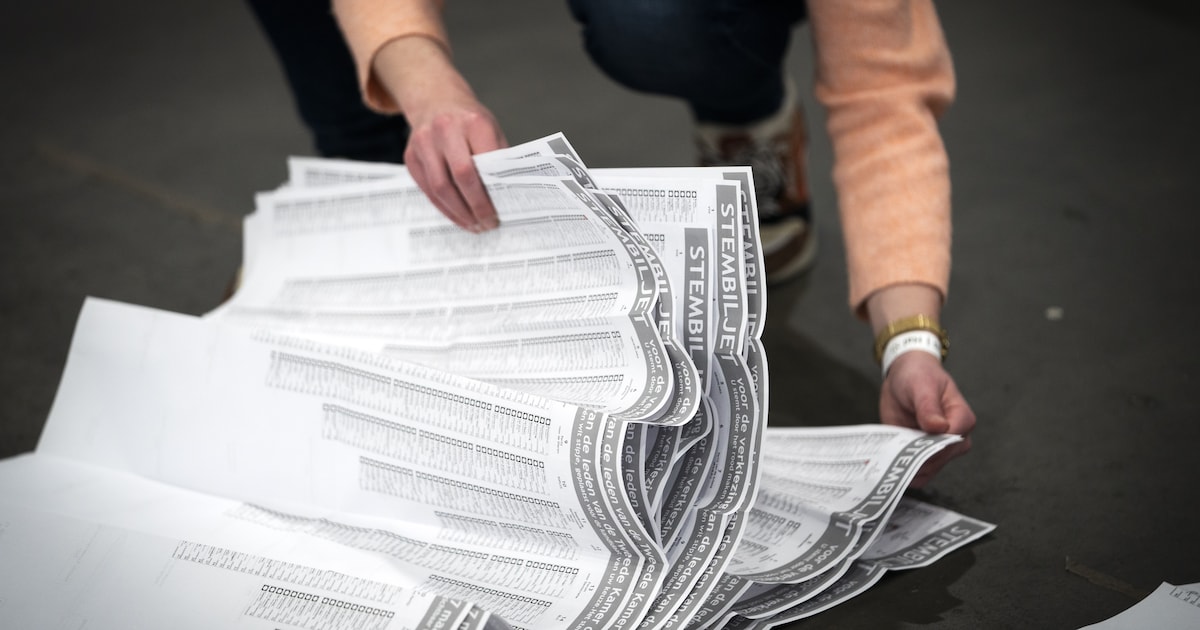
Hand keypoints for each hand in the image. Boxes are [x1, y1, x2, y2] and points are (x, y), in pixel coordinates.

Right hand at [404, 100, 506, 231]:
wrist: (436, 100)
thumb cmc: (470, 122)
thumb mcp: (491, 131)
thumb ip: (497, 160)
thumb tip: (506, 198)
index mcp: (473, 122)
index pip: (485, 162)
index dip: (492, 192)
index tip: (501, 212)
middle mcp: (445, 129)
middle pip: (461, 176)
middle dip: (476, 206)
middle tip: (488, 224)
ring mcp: (424, 142)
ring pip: (440, 187)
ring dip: (458, 212)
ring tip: (474, 226)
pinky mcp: (411, 156)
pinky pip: (427, 189)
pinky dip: (444, 207)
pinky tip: (458, 217)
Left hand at [879, 351, 974, 487]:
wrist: (904, 376)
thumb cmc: (918, 375)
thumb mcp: (921, 385)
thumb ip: (929, 406)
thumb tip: (939, 428)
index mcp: (962, 418)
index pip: (951, 440)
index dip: (931, 446)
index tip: (909, 446)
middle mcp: (956, 437)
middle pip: (940, 459)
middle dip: (918, 460)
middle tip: (894, 457)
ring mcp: (939, 447)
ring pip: (929, 470)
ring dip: (909, 469)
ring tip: (889, 462)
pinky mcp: (923, 453)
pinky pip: (918, 472)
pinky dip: (904, 471)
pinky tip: (889, 466)